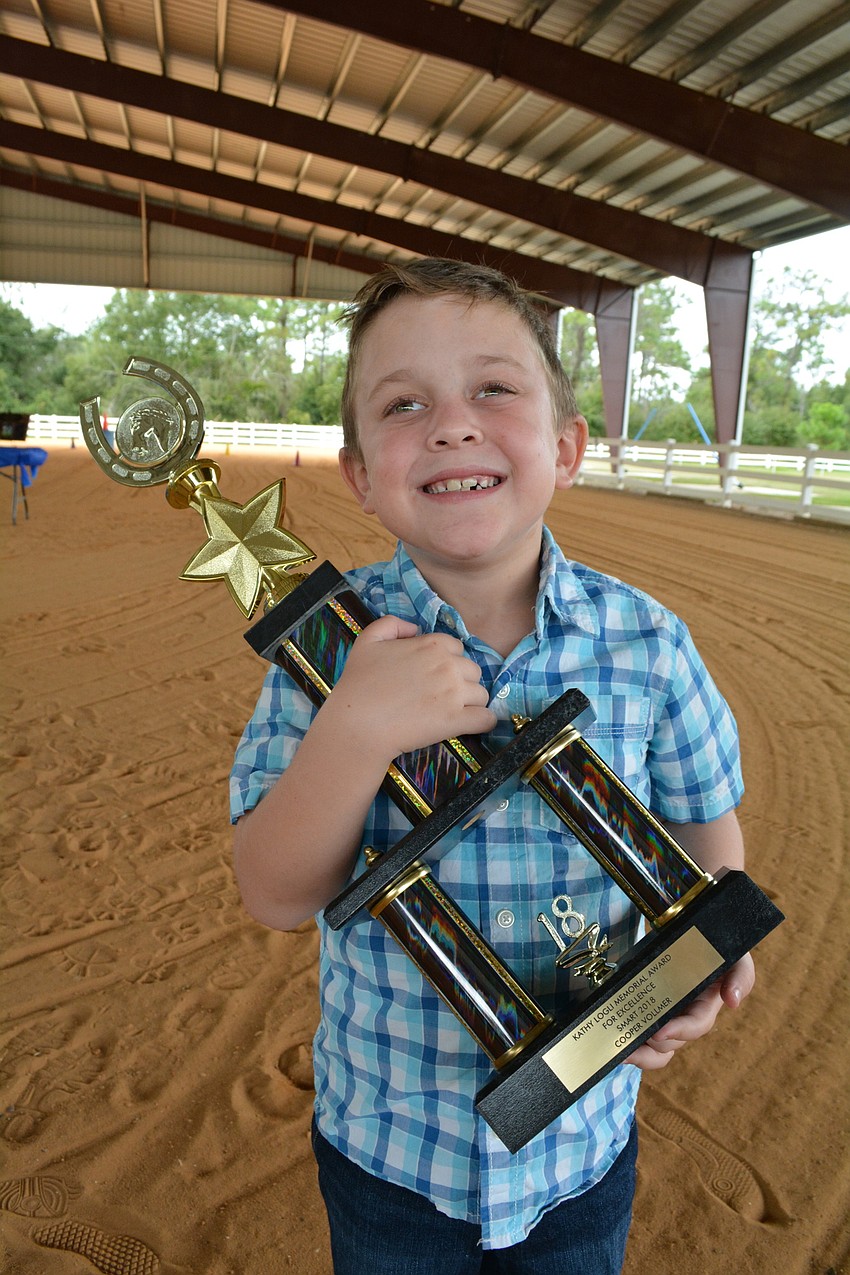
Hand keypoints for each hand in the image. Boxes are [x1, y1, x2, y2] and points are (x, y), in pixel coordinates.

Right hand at [328, 614, 497, 762]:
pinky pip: (486, 719)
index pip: (457, 648)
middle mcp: (448, 666)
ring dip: (471, 702)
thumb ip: (391, 624)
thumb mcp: (367, 641)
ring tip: (451, 712)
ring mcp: (455, 694)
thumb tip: (414, 629)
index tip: (436, 675)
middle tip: (441, 696)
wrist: (357, 723)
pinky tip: (471, 724)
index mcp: (431, 645)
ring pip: (481, 694)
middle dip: (461, 682)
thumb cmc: (358, 684)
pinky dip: (482, 723)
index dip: (448, 661)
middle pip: (473, 671)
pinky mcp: (456, 720)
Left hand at [627, 952, 754, 1071]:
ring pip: (657, 1048)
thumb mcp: (733, 954)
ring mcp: (664, 1015)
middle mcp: (686, 1015)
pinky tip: (617, 1047)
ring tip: (622, 1051)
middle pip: (673, 1041)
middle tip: (633, 1037)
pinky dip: (631, 1048)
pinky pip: (641, 1039)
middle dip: (654, 1044)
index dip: (680, 1031)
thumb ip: (741, 974)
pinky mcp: (644, 1010)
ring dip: (641, 1055)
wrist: (680, 921)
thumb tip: (732, 1001)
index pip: (697, 1025)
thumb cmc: (711, 942)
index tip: (659, 1032)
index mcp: (706, 1003)